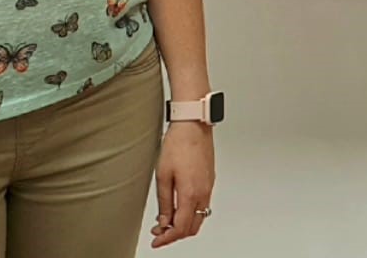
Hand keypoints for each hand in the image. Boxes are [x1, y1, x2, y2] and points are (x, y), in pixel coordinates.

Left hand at [149, 122, 215, 247]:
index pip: (181, 228)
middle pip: (192, 227)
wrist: (193, 126)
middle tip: (159, 232)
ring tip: (166, 220)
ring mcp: (208, 187)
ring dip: (183, 224)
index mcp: (191, 194)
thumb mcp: (163, 176)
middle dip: (175, 234)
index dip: (167, 238)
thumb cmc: (178, 144)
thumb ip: (165, 203)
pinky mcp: (209, 181)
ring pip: (199, 217)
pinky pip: (202, 205)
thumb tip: (164, 221)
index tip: (156, 240)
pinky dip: (190, 213)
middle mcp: (203, 193)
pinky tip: (178, 207)